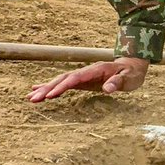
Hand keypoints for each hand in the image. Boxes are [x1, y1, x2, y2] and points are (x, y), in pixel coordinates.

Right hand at [28, 57, 149, 101]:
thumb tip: (108, 89)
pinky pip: (65, 84)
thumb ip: (119, 82)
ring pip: (62, 81)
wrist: (133, 65)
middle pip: (64, 79)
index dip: (63, 86)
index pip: (76, 78)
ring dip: (46, 89)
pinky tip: (40, 93)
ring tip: (30, 98)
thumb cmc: (132, 73)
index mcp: (96, 70)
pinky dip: (53, 88)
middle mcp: (87, 71)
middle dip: (48, 89)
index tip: (51, 95)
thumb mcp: (130, 78)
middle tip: (32, 99)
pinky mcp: (83, 81)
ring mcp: (84, 76)